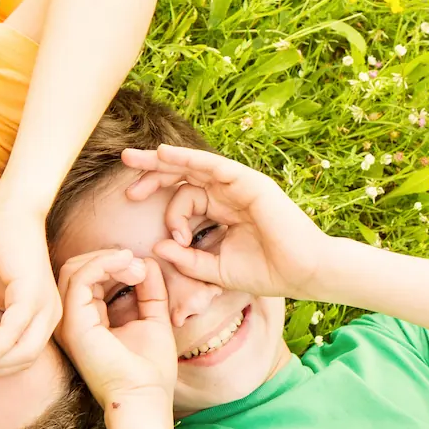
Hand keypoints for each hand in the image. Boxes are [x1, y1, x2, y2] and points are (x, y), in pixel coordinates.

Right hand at [56, 250, 176, 428]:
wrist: (146, 397)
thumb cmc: (150, 370)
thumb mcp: (153, 319)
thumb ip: (149, 291)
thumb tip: (146, 262)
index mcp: (87, 321)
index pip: (88, 279)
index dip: (113, 265)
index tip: (143, 269)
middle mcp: (71, 321)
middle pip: (76, 270)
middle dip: (108, 258)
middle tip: (138, 265)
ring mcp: (69, 322)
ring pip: (73, 270)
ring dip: (107, 259)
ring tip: (134, 267)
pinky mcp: (73, 323)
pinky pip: (79, 279)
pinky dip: (102, 264)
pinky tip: (126, 267)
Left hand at [123, 145, 328, 300]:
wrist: (303, 274)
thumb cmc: (266, 272)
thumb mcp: (215, 270)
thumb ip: (187, 259)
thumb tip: (157, 246)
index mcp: (222, 210)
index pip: (184, 197)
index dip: (168, 212)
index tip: (169, 238)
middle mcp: (228, 193)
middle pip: (184, 174)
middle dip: (153, 171)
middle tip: (125, 165)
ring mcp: (239, 185)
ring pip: (194, 165)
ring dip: (163, 160)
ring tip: (135, 158)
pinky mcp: (249, 183)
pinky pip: (213, 166)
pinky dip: (188, 158)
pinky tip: (163, 154)